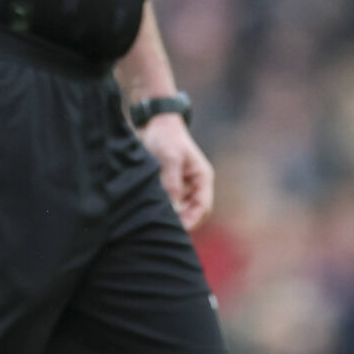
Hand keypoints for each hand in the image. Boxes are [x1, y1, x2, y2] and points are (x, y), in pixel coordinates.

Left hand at [141, 113, 213, 230]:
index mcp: (202, 178)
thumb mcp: (170, 157)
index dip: (192, 221)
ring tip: (155, 222)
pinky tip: (150, 212)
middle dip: (181, 223)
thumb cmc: (166, 136)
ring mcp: (182, 186)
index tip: (178, 231)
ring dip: (171, 217)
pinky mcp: (169, 185)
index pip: (203, 207)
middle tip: (163, 230)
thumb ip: (172, 182)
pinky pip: (169, 203)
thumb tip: (173, 209)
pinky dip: (162, 209)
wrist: (153, 122)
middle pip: (193, 213)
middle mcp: (194, 184)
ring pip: (180, 210)